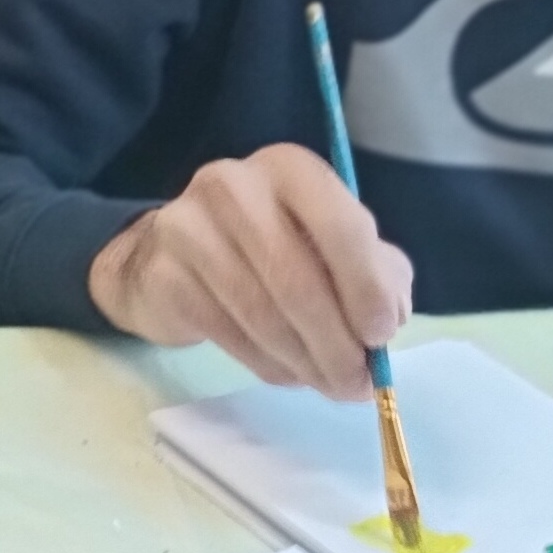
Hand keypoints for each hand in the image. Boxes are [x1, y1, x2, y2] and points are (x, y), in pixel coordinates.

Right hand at [90, 144, 412, 398]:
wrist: (169, 257)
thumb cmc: (270, 247)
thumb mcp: (334, 245)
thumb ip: (378, 272)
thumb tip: (388, 318)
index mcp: (290, 168)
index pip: (340, 226)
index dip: (367, 288)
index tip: (381, 335)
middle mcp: (234, 186)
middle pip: (297, 280)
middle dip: (336, 344)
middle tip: (357, 384)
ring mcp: (188, 228)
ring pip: (262, 314)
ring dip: (305, 362)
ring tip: (328, 383)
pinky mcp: (164, 275)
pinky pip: (229, 335)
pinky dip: (267, 365)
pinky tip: (285, 370)